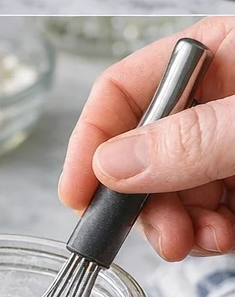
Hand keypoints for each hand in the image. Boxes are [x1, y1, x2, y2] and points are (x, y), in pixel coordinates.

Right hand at [59, 16, 234, 259]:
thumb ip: (191, 140)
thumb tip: (112, 165)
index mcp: (212, 53)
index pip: (121, 89)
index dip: (92, 140)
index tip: (78, 192)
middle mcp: (216, 96)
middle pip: (145, 147)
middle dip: (143, 198)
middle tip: (155, 236)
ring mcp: (230, 141)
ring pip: (176, 187)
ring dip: (177, 223)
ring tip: (197, 243)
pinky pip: (210, 210)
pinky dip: (208, 232)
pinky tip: (219, 240)